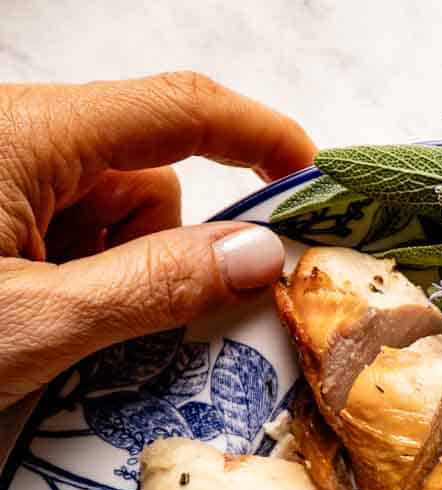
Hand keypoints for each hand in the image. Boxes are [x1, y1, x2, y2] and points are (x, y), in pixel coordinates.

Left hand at [0, 74, 314, 407]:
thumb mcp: (40, 320)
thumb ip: (153, 287)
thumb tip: (257, 255)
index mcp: (33, 133)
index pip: (178, 110)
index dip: (259, 137)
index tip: (315, 182)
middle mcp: (22, 134)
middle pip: (146, 180)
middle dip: (159, 256)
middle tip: (119, 330)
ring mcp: (5, 170)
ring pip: (113, 215)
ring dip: (111, 277)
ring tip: (51, 332)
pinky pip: (72, 232)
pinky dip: (77, 280)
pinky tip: (33, 319)